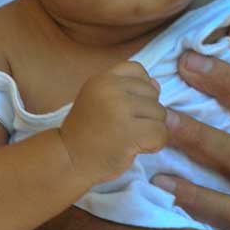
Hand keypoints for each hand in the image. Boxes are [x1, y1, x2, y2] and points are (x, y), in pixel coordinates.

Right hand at [58, 61, 166, 183]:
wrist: (68, 160)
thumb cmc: (86, 133)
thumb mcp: (100, 100)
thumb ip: (126, 90)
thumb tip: (157, 84)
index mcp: (102, 79)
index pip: (137, 69)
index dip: (139, 88)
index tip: (125, 108)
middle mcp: (111, 89)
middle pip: (153, 93)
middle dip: (146, 113)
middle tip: (124, 128)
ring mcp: (120, 109)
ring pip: (161, 114)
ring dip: (151, 130)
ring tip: (128, 138)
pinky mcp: (130, 132)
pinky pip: (161, 133)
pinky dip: (154, 145)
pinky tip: (135, 148)